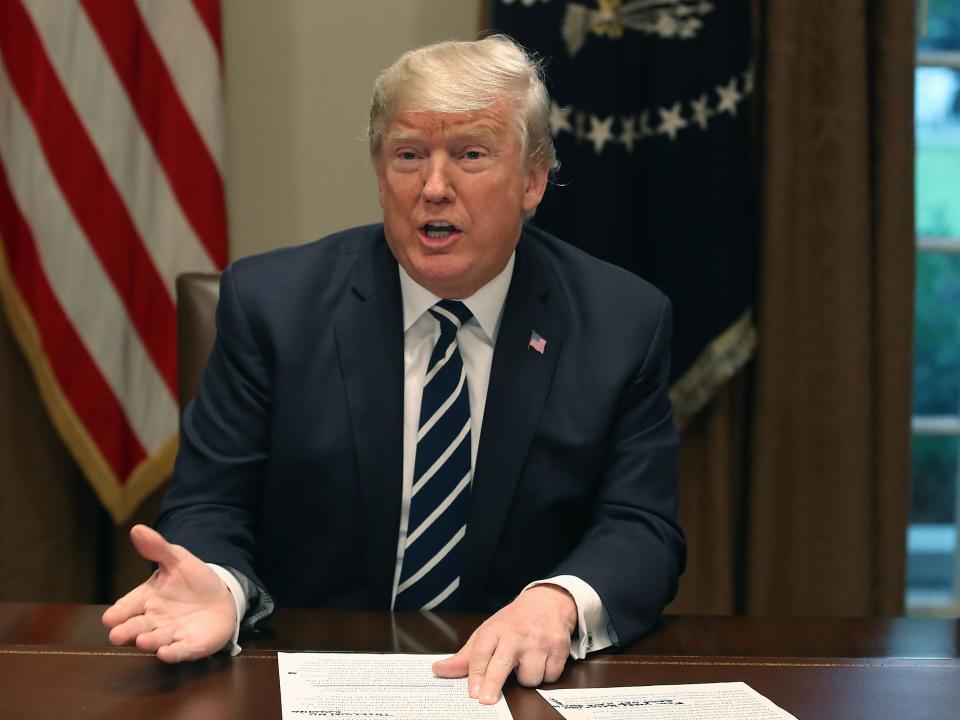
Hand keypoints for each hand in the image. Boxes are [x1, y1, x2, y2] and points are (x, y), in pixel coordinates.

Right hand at [101, 524, 236, 662]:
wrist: (222, 596)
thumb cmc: (193, 580)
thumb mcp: (178, 560)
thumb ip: (158, 548)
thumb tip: (137, 529)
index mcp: (146, 599)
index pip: (125, 608)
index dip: (117, 613)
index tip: (111, 617)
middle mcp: (154, 620)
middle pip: (134, 628)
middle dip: (126, 632)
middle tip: (118, 634)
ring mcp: (171, 634)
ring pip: (155, 641)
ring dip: (149, 642)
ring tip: (143, 641)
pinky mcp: (190, 646)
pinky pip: (180, 652)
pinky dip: (172, 654)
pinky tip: (165, 653)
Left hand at [432, 584, 576, 703]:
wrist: (548, 602)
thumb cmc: (513, 622)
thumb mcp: (487, 633)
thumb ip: (464, 657)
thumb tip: (438, 670)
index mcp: (495, 631)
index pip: (481, 653)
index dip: (476, 675)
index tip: (473, 693)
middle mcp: (516, 635)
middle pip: (502, 663)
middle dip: (493, 683)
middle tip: (486, 700)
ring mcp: (539, 641)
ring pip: (530, 677)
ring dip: (528, 678)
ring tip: (525, 663)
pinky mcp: (559, 647)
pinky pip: (551, 676)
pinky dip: (546, 674)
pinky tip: (542, 660)